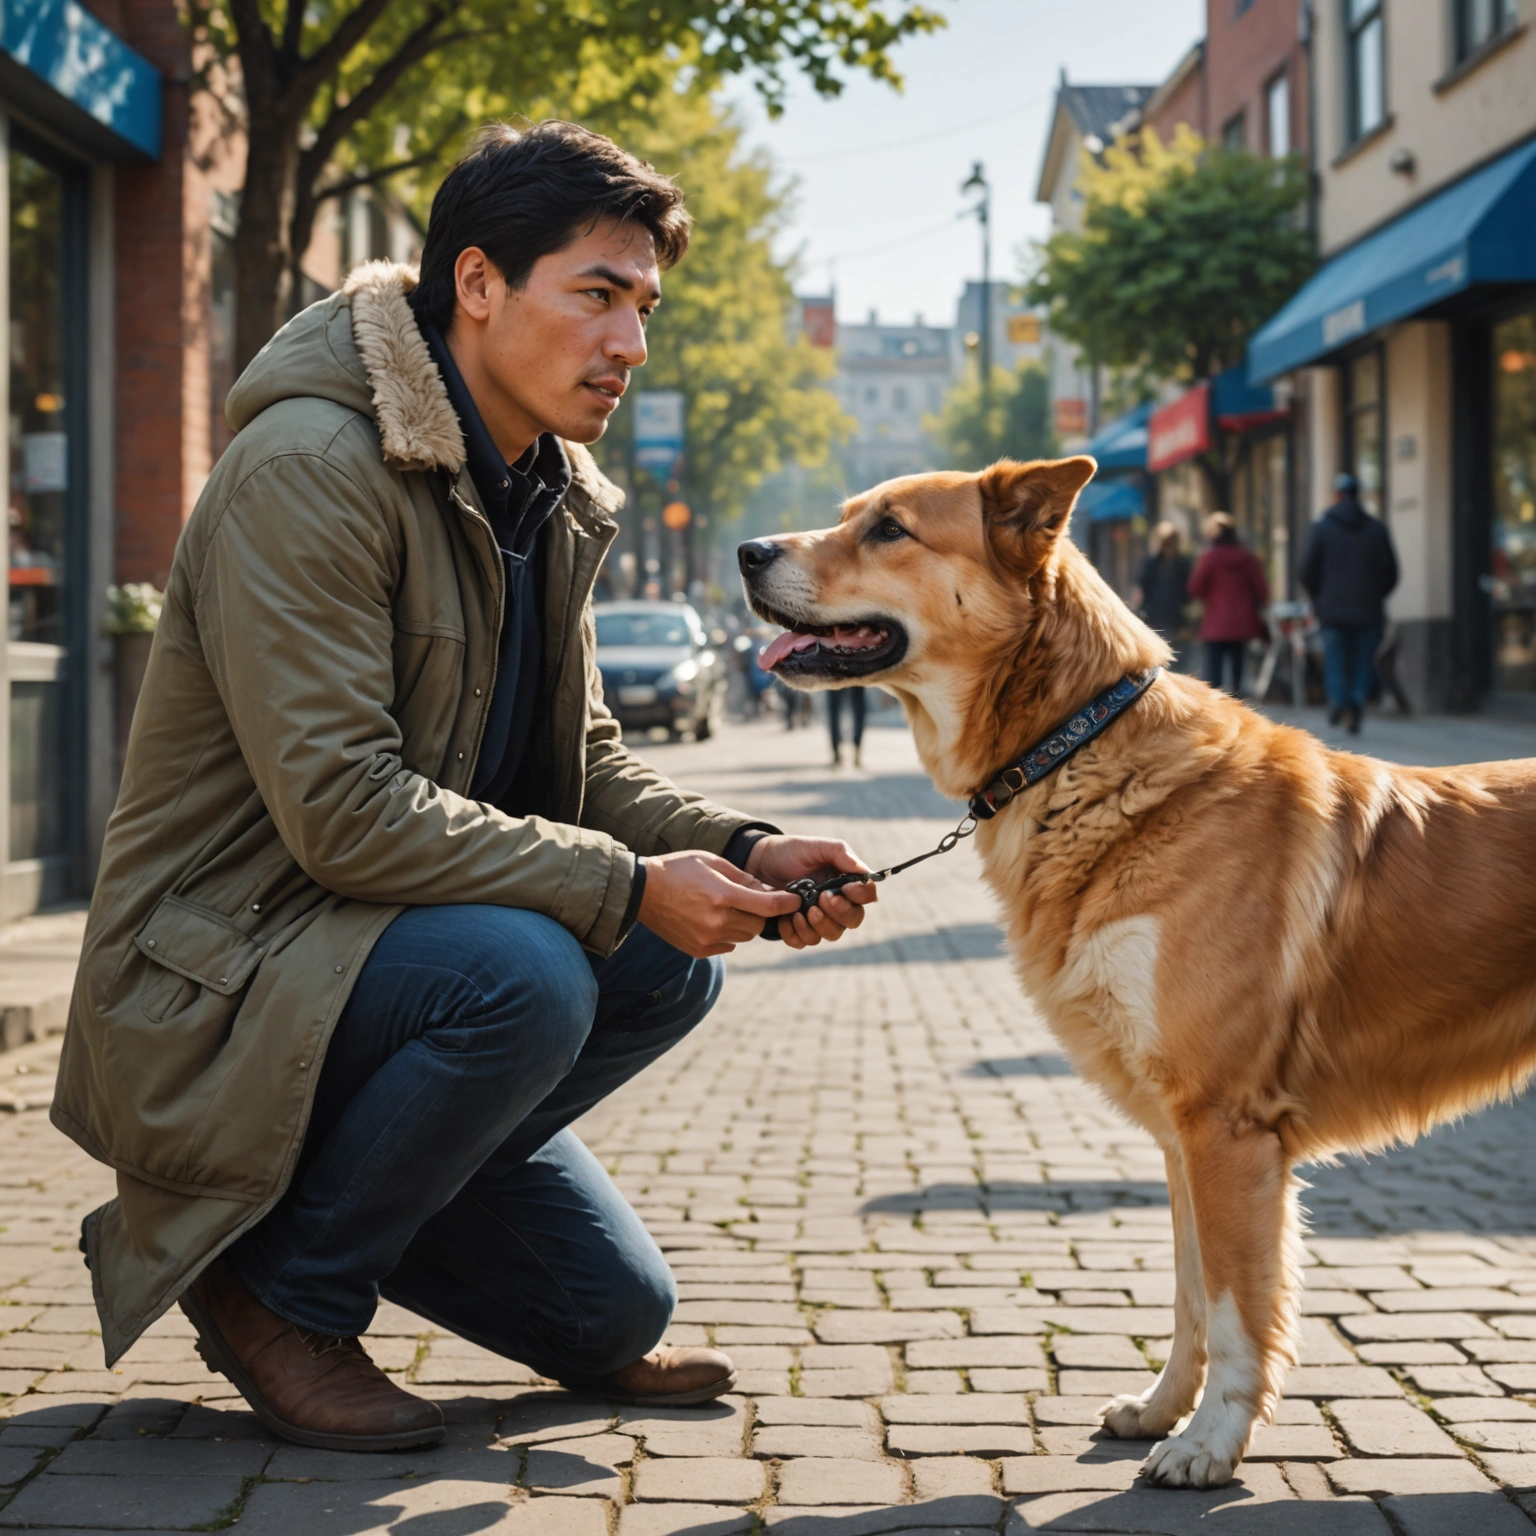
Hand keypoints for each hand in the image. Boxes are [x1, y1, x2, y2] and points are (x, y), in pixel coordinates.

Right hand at [637, 850, 799, 958]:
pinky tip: (714, 918)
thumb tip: (769, 891)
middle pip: (758, 925)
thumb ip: (744, 878)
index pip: (768, 906)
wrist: (642, 891)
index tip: (796, 900)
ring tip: (728, 907)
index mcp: (722, 896)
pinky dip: (729, 934)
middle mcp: (717, 921)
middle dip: (761, 913)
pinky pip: (728, 945)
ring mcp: (707, 939)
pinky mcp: (699, 949)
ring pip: (744, 936)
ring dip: (744, 923)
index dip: (787, 903)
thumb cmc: (679, 869)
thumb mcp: (712, 862)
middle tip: (752, 900)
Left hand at [744, 835, 877, 948]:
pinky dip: (797, 933)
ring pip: (831, 935)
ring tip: (803, 910)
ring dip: (819, 926)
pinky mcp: (797, 929)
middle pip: (853, 920)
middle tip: (821, 899)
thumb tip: (862, 871)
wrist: (759, 862)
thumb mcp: (815, 846)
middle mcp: (836, 904)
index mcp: (845, 882)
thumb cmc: (791, 852)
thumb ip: (840, 853)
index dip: (860, 895)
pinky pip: (804, 942)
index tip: (845, 888)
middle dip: (840, 913)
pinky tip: (787, 918)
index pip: (867, 896)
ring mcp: (817, 919)